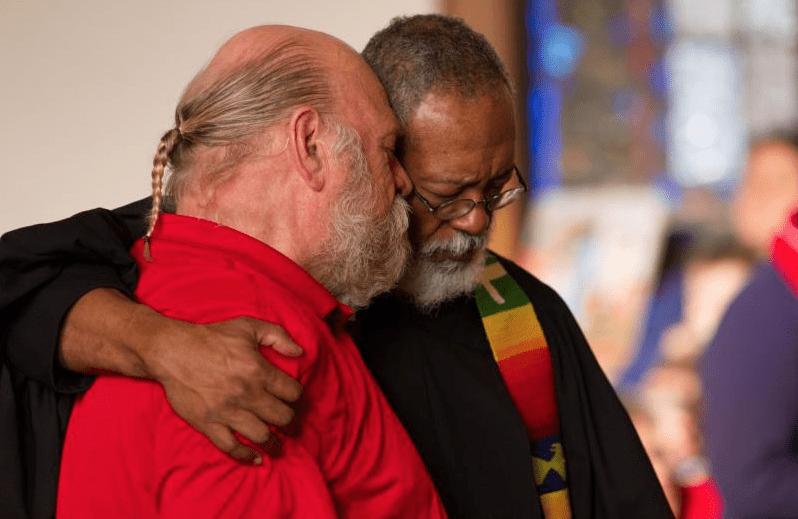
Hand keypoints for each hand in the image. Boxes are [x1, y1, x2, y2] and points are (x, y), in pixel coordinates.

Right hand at [147, 316, 302, 463]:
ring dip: (274, 444)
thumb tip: (299, 352)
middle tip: (291, 426)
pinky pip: (230, 446)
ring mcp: (227, 411)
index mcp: (258, 370)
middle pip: (282, 417)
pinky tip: (255, 458)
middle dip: (291, 423)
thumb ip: (278, 336)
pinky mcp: (208, 423)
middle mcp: (246, 393)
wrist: (172, 351)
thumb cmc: (211, 337)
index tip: (294, 401)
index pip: (292, 392)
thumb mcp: (248, 326)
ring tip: (278, 446)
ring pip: (261, 435)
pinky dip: (245, 455)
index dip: (297, 398)